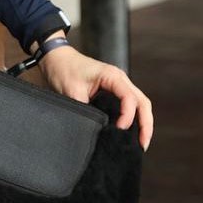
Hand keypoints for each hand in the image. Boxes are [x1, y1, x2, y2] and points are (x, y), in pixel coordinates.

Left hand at [36, 35, 153, 150]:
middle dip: (145, 124)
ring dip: (143, 122)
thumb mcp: (71, 92)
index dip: (128, 116)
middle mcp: (120, 79)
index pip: (129, 98)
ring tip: (141, 142)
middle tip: (143, 144)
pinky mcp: (113, 91)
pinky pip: (130, 104)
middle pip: (142, 102)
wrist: (56, 59)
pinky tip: (131, 132)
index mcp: (112, 76)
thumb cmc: (64, 70)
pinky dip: (134, 118)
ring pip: (139, 104)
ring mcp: (118, 85)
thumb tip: (93, 128)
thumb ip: (84, 109)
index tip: (120, 129)